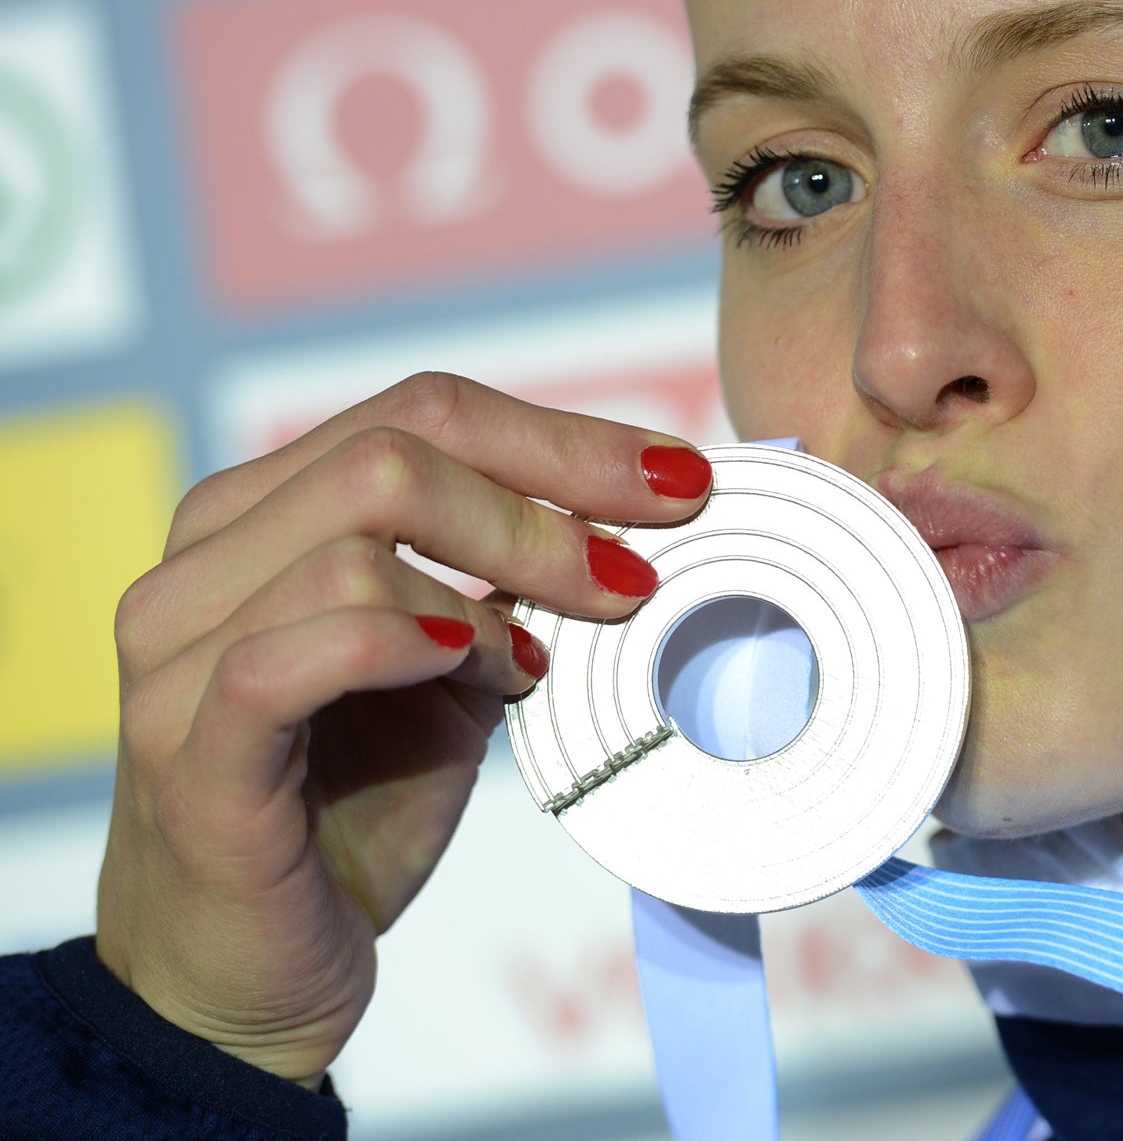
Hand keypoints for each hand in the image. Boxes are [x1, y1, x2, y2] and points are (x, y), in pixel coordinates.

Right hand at [94, 372, 711, 1084]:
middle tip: (635, 567)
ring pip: (353, 539)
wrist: (254, 978)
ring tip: (542, 653)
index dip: (561, 438)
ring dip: (488, 581)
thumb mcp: (453, 675)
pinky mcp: (188, 752)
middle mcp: (201, 565)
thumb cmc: (351, 814)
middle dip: (546, 497)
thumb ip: (507, 589)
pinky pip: (294, 654)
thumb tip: (631, 519)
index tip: (675, 479)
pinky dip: (407, 642)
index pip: (422, 413)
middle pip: (394, 450)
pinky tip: (481, 663)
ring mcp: (178, 656)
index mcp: (257, 518)